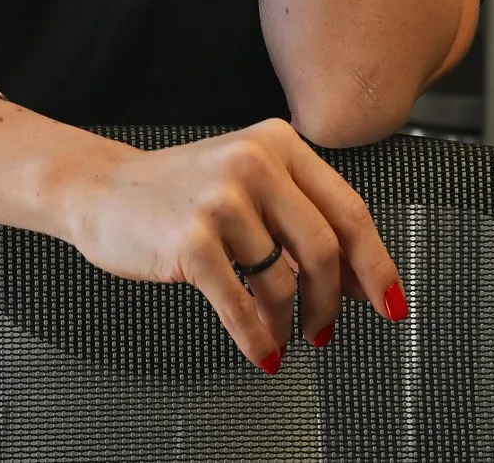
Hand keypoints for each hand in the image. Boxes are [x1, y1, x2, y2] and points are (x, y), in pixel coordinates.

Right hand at [61, 119, 408, 371]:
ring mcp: (220, 199)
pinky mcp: (191, 239)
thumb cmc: (178, 192)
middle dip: (332, 301)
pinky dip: (256, 336)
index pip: (348, 209)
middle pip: (323, 247)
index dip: (376, 263)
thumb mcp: (247, 183)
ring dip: (289, 321)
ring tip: (282, 334)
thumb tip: (358, 278)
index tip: (391, 300)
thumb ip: (301, 216)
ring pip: (282, 279)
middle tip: (326, 328)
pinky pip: (240, 303)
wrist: (103, 190)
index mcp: (277, 143)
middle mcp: (252, 162)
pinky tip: (261, 350)